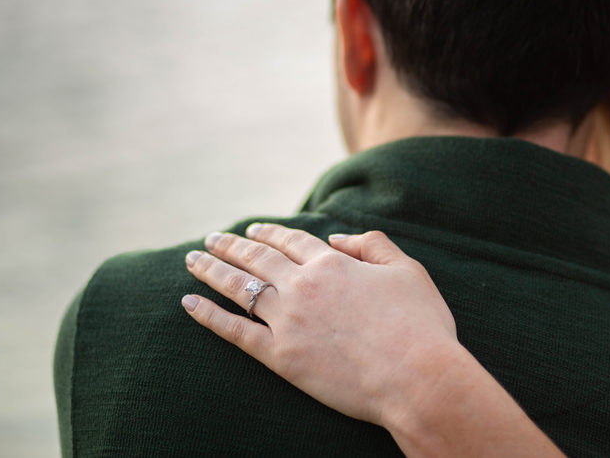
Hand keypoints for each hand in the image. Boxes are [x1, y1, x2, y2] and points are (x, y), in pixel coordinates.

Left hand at [181, 224, 459, 427]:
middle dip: (229, 245)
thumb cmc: (421, 326)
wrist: (417, 378)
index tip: (250, 230)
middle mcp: (304, 285)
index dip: (268, 232)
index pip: (290, 240)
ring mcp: (289, 321)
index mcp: (333, 263)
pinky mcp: (280, 358)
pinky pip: (234, 332)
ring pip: (239, 287)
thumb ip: (374, 245)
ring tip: (192, 260)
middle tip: (210, 239)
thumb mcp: (408, 270)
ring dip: (212, 270)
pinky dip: (208, 316)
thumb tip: (338, 238)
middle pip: (257, 257)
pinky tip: (189, 304)